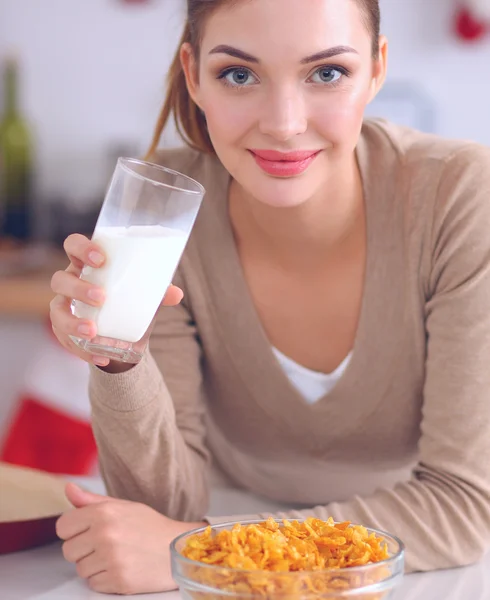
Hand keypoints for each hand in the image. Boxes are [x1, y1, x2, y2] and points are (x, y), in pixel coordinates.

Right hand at [50, 233, 183, 367]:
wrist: (121, 328)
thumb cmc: (128, 296)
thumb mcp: (143, 292)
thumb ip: (158, 291)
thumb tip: (176, 294)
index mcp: (86, 264)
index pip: (74, 245)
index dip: (82, 248)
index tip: (100, 259)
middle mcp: (71, 282)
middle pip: (60, 279)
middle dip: (79, 288)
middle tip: (101, 297)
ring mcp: (64, 306)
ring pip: (56, 311)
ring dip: (72, 322)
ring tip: (92, 332)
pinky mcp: (63, 330)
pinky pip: (65, 341)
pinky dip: (82, 350)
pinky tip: (101, 357)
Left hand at [56, 483, 204, 594]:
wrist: (177, 548)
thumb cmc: (149, 526)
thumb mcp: (123, 506)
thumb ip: (91, 500)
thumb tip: (68, 488)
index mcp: (104, 512)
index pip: (62, 526)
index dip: (73, 530)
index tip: (87, 531)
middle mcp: (105, 535)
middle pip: (68, 550)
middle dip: (83, 549)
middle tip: (106, 544)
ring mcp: (111, 559)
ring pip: (80, 569)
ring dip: (94, 565)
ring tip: (117, 555)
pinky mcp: (118, 581)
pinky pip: (93, 583)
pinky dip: (105, 578)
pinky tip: (122, 567)